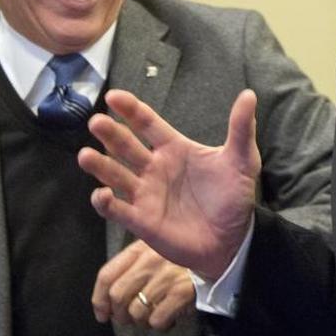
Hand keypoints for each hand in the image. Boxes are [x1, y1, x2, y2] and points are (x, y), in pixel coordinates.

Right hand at [77, 89, 259, 280]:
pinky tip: (101, 194)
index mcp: (174, 148)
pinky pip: (118, 210)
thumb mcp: (242, 160)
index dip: (131, 109)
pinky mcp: (142, 221)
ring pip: (116, 175)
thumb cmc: (233, 198)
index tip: (114, 96)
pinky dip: (105, 203)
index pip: (147, 124)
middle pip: (126, 146)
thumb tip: (249, 95)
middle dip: (110, 133)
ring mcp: (146, 194)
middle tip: (97, 121)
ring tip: (85, 155)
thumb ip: (241, 128)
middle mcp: (155, 168)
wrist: (234, 240)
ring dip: (100, 165)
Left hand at [91, 239, 194, 329]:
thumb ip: (133, 261)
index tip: (102, 313)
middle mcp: (150, 261)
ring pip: (136, 311)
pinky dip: (159, 324)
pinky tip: (167, 319)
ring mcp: (166, 276)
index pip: (107, 274)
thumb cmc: (184, 252)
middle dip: (119, 314)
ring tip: (150, 317)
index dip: (99, 298)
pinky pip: (157, 319)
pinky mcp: (181, 291)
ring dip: (140, 321)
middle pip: (118, 296)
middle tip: (127, 318)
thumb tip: (110, 294)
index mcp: (140, 248)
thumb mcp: (156, 246)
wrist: (220, 252)